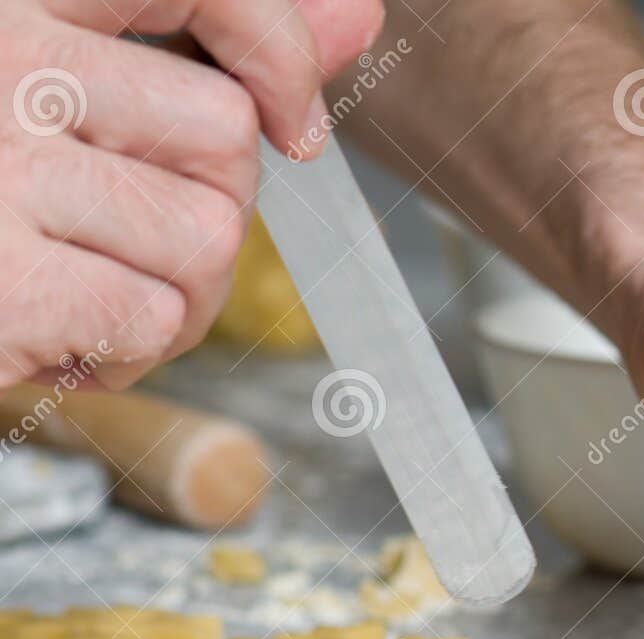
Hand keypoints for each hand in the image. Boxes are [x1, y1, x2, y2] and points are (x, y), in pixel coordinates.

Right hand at [0, 0, 383, 390]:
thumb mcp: (64, 94)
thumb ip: (205, 42)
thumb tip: (361, 19)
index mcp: (12, 1)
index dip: (276, 49)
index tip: (293, 125)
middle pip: (223, 140)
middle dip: (203, 217)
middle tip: (118, 245)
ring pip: (205, 240)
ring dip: (170, 297)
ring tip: (80, 291)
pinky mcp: (2, 278)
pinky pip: (151, 318)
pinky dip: (121, 352)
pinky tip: (51, 338)